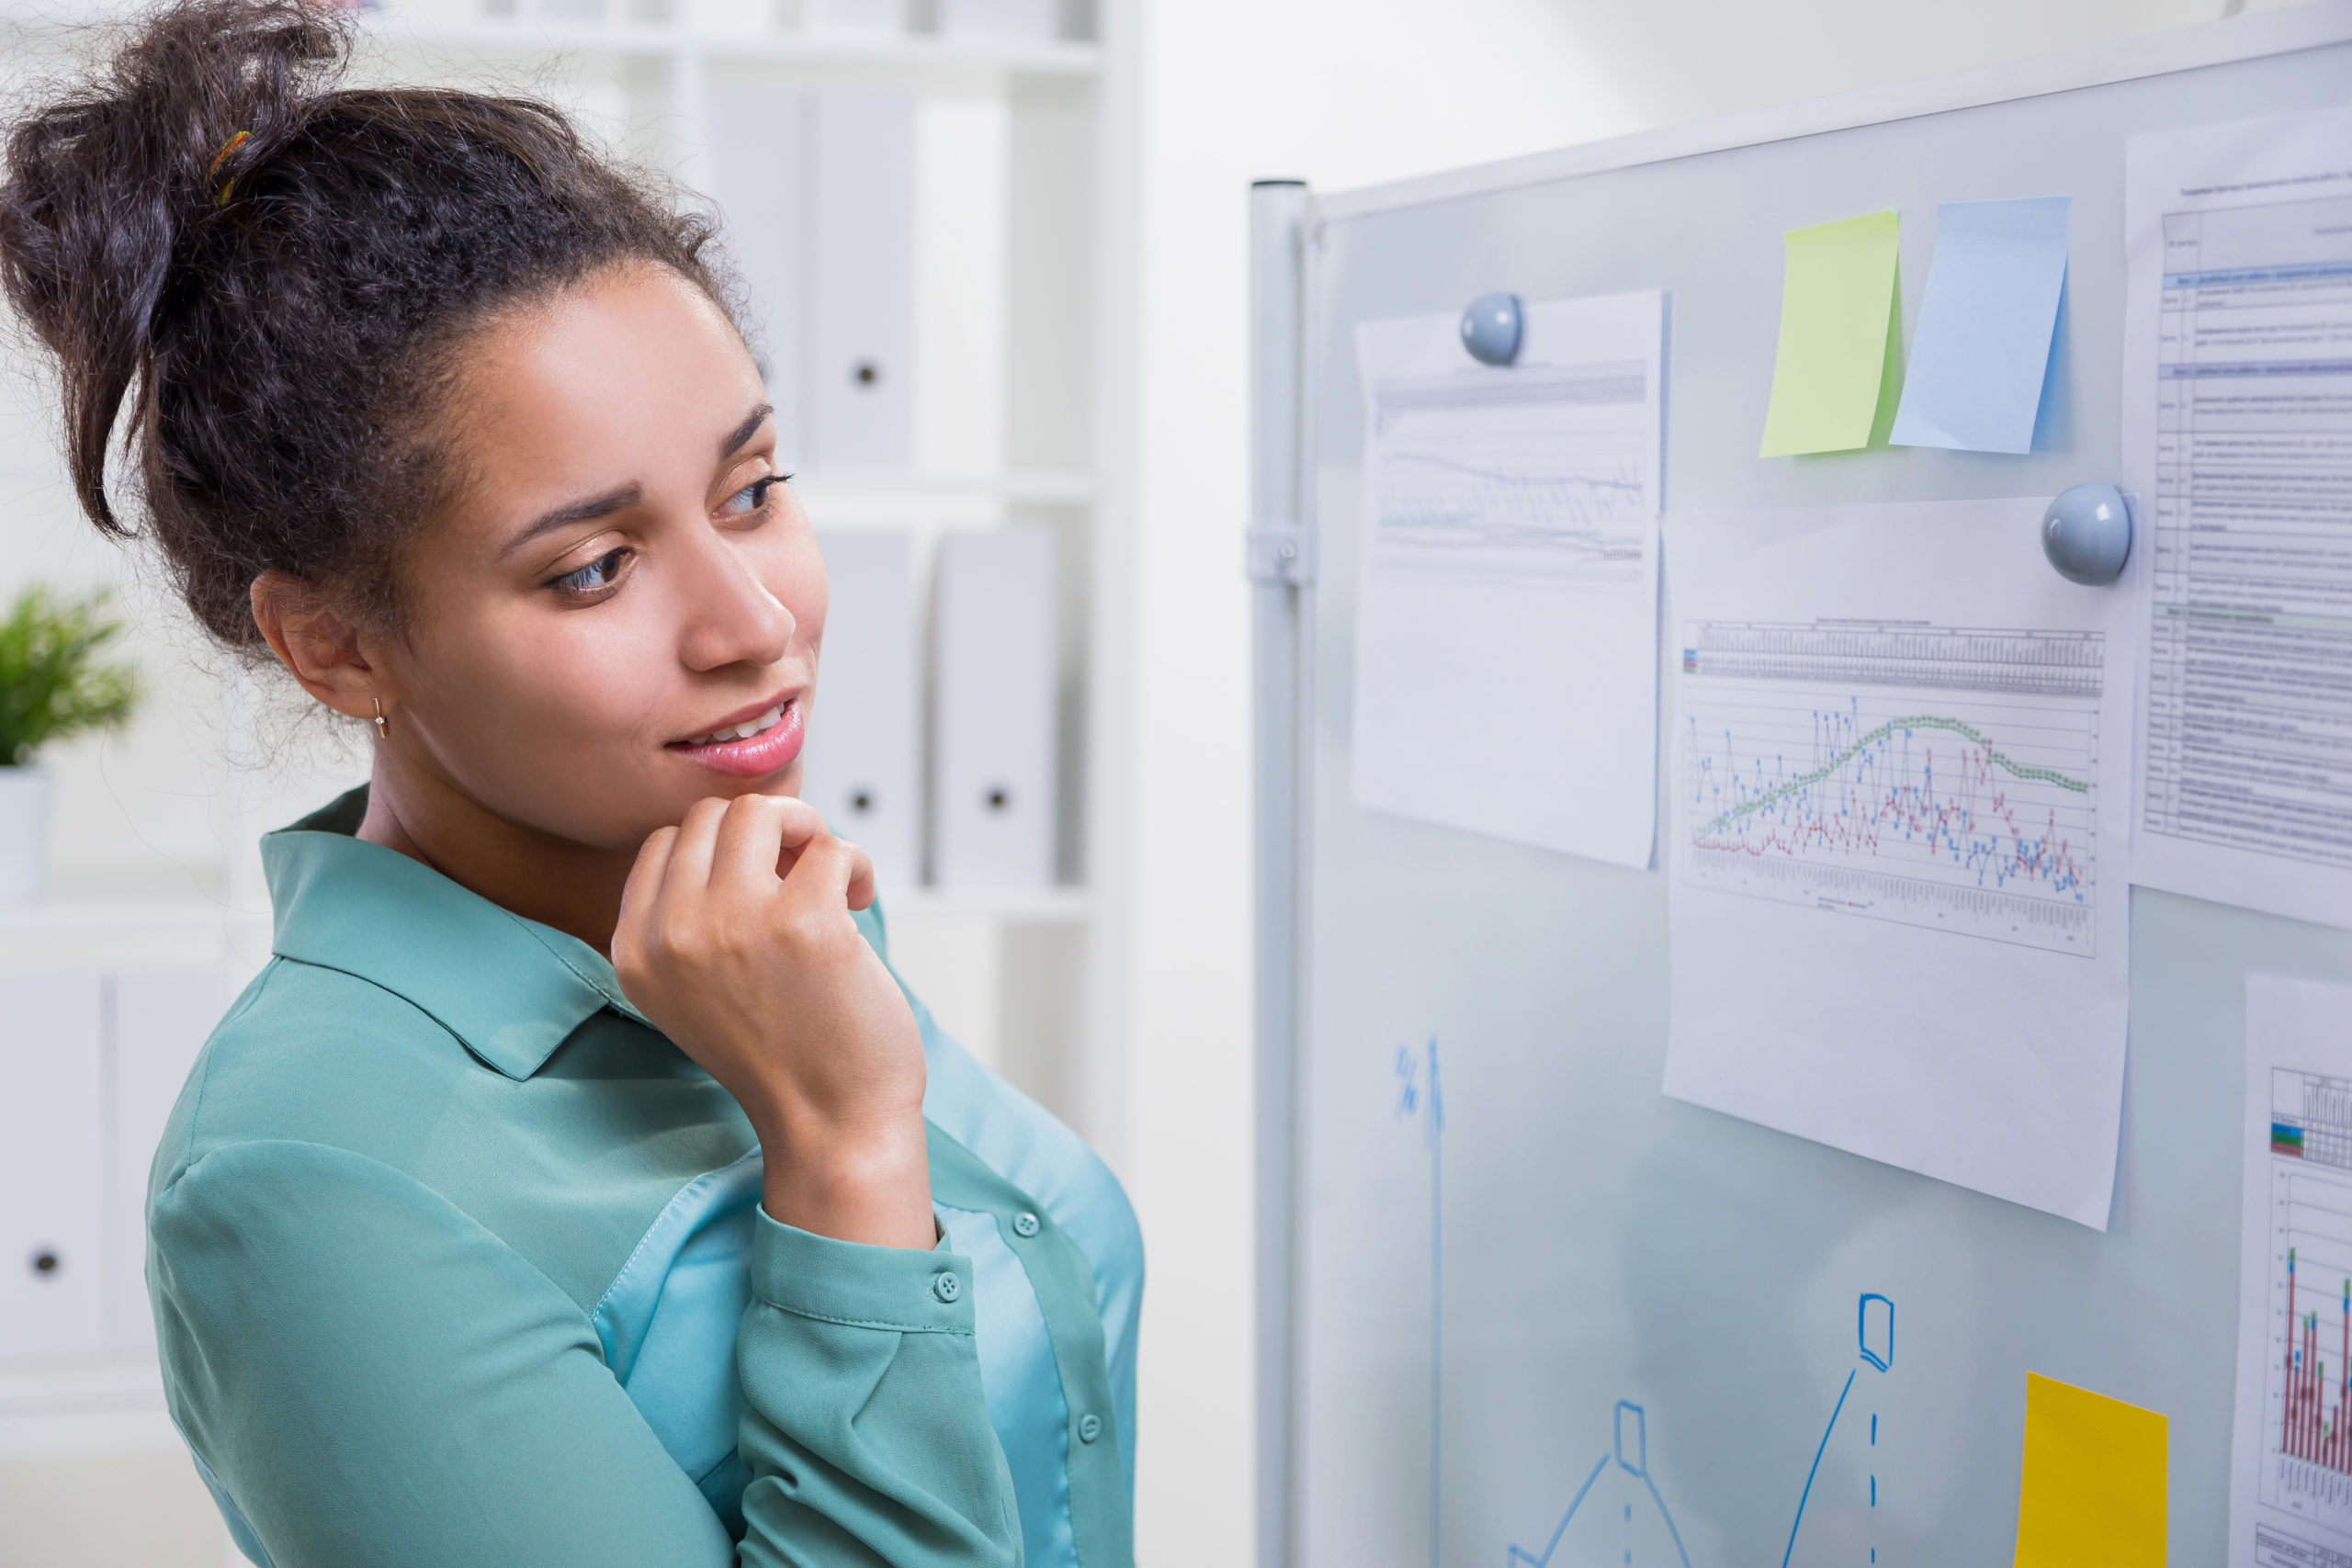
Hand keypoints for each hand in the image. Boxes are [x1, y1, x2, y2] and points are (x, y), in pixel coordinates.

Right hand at [613, 794, 931, 1249]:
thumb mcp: (692, 990)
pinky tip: (858, 902)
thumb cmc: (781, 1056)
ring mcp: (735, 924)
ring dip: (806, 831)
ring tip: (828, 880)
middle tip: (802, 879)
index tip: (762, 887)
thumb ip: (686, 920)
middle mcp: (673, 934)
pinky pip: (830, 845)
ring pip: (760, 812)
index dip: (723, 851)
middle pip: (711, 817)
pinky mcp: (803, 923)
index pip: (663, 843)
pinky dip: (855, 864)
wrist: (831, 1127)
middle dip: (766, 833)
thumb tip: (735, 829)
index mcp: (635, 951)